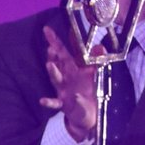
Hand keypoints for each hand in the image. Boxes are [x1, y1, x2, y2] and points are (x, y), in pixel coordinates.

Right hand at [40, 25, 99, 142]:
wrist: (86, 114)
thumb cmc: (86, 92)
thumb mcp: (93, 75)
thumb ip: (96, 60)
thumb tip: (100, 46)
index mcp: (71, 69)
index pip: (63, 52)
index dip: (55, 41)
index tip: (46, 30)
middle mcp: (65, 78)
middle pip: (57, 64)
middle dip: (53, 55)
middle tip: (50, 47)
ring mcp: (62, 91)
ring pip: (56, 80)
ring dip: (53, 72)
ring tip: (49, 65)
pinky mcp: (63, 104)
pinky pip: (54, 103)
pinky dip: (49, 102)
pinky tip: (43, 100)